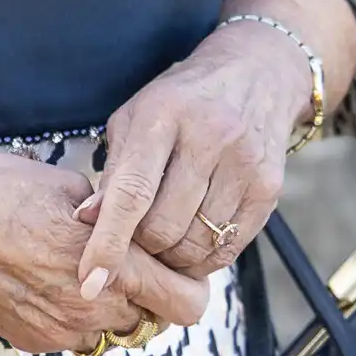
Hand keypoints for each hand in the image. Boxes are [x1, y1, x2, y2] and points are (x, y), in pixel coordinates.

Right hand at [0, 153, 209, 353]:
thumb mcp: (68, 183)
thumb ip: (113, 215)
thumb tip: (133, 224)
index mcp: (111, 265)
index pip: (188, 302)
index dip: (190, 283)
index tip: (177, 263)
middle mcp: (91, 308)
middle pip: (154, 319)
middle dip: (149, 291)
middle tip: (128, 258)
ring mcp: (60, 330)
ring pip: (112, 328)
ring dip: (110, 304)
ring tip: (79, 264)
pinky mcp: (32, 340)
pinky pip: (74, 333)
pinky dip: (73, 311)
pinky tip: (46, 275)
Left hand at [74, 22, 311, 287]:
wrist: (255, 75)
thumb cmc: (179, 101)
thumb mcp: (135, 118)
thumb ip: (113, 171)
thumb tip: (85, 221)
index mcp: (162, 115)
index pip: (131, 193)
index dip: (108, 242)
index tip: (89, 281)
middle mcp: (208, 137)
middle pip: (163, 228)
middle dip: (141, 247)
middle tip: (134, 237)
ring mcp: (244, 164)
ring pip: (195, 245)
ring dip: (171, 257)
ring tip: (162, 237)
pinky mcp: (269, 189)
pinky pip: (229, 248)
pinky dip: (203, 257)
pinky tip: (192, 239)